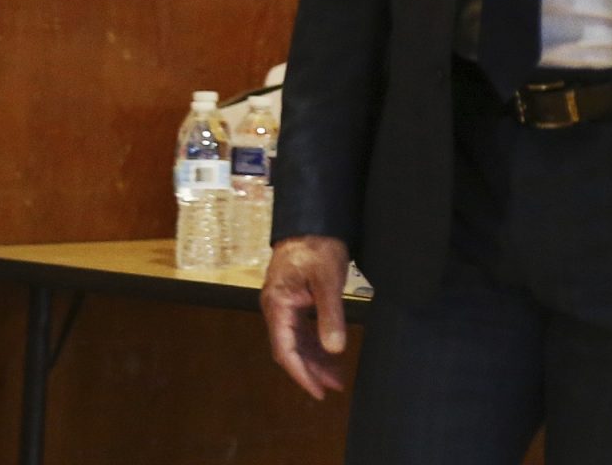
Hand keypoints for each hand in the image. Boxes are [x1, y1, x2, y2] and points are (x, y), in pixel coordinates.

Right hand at [261, 234, 350, 399]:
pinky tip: (330, 350)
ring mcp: (284, 305)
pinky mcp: (294, 299)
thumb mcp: (328, 280)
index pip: (286, 350)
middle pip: (290, 349)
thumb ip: (330, 316)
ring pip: (296, 341)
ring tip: (335, 376)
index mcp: (278, 306)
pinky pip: (302, 329)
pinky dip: (315, 342)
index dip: (301, 373)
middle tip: (332, 387)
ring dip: (314, 358)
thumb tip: (335, 349)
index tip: (317, 391)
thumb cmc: (318, 246)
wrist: (312, 220)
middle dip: (310, 370)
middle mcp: (276, 309)